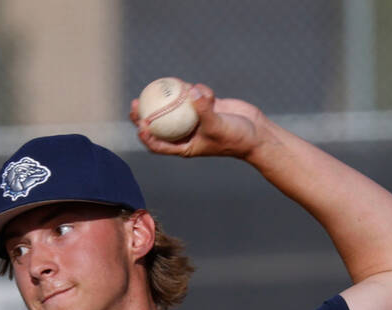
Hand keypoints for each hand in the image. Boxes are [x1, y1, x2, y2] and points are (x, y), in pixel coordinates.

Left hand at [129, 83, 265, 159]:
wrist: (256, 132)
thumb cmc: (235, 137)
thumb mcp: (217, 126)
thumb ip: (204, 110)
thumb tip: (193, 91)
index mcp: (184, 146)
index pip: (158, 145)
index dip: (145, 137)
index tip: (139, 125)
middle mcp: (186, 133)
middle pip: (159, 125)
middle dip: (144, 115)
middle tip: (135, 103)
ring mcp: (194, 119)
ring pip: (174, 108)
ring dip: (164, 99)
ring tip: (153, 87)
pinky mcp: (205, 106)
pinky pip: (191, 96)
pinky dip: (188, 89)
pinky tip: (181, 81)